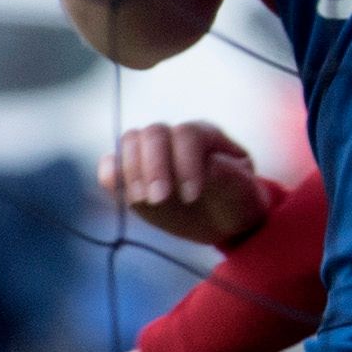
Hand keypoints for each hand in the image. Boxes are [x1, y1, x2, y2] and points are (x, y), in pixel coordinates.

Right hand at [99, 122, 271, 245]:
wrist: (223, 218)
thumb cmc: (237, 199)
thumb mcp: (241, 189)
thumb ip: (224, 175)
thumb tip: (205, 165)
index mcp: (207, 134)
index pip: (187, 134)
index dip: (185, 163)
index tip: (191, 196)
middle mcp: (175, 136)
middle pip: (153, 133)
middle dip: (154, 167)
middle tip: (159, 200)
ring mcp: (151, 151)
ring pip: (129, 141)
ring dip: (131, 171)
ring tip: (141, 201)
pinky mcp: (132, 172)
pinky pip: (111, 162)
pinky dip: (110, 174)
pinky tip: (119, 194)